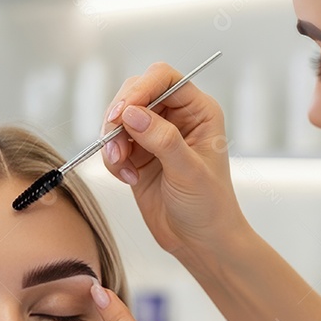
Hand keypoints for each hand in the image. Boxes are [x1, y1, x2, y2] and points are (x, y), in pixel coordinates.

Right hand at [101, 62, 249, 262]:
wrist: (200, 242)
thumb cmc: (209, 206)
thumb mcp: (188, 171)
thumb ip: (161, 140)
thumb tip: (132, 113)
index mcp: (198, 111)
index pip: (164, 79)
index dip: (140, 89)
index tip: (122, 111)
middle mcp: (176, 118)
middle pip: (136, 94)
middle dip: (120, 116)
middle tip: (112, 140)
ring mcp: (154, 136)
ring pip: (120, 120)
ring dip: (112, 141)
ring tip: (121, 166)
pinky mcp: (138, 156)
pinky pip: (114, 146)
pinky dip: (113, 160)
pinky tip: (128, 179)